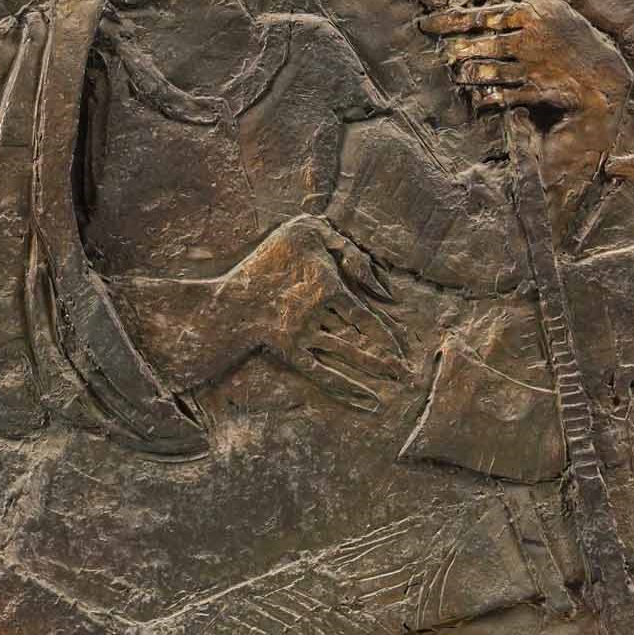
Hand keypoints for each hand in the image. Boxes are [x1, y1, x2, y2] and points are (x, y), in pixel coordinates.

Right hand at [216, 216, 406, 410]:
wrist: (224, 296)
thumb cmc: (266, 258)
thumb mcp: (306, 231)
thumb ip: (344, 247)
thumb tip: (374, 280)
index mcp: (328, 286)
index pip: (367, 311)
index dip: (389, 329)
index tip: (405, 343)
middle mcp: (321, 314)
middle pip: (363, 336)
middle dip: (389, 353)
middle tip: (409, 370)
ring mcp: (305, 335)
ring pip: (348, 355)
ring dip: (375, 369)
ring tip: (398, 380)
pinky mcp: (289, 351)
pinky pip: (323, 373)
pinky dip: (347, 390)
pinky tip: (369, 403)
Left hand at [414, 0, 633, 205]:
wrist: (600, 74)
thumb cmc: (570, 34)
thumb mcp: (550, 6)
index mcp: (529, 15)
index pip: (482, 14)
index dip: (448, 20)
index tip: (425, 23)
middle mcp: (528, 40)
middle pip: (480, 44)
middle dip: (455, 49)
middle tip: (442, 50)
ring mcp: (530, 67)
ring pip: (484, 71)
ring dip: (464, 72)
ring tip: (457, 70)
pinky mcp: (533, 91)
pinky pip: (498, 95)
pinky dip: (482, 96)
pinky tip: (474, 94)